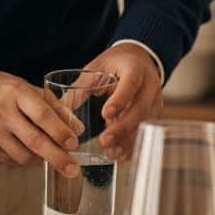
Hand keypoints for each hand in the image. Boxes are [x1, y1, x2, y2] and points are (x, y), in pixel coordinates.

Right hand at [0, 70, 82, 176]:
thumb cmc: (1, 89)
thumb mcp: (27, 88)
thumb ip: (53, 106)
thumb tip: (77, 129)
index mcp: (16, 92)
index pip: (42, 114)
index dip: (60, 131)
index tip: (74, 143)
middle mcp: (2, 111)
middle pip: (35, 140)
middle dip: (57, 157)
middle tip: (73, 170)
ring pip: (23, 155)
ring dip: (40, 159)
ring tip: (47, 153)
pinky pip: (10, 161)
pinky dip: (23, 160)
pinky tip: (26, 151)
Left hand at [84, 44, 162, 162]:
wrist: (140, 59)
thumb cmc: (116, 62)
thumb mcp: (98, 66)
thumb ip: (81, 86)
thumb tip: (60, 108)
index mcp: (135, 68)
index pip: (130, 84)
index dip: (120, 100)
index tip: (106, 114)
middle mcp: (149, 85)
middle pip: (139, 108)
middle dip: (122, 127)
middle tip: (105, 141)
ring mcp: (154, 100)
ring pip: (144, 123)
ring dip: (128, 140)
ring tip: (111, 153)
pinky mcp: (153, 113)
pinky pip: (144, 130)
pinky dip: (132, 144)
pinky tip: (121, 155)